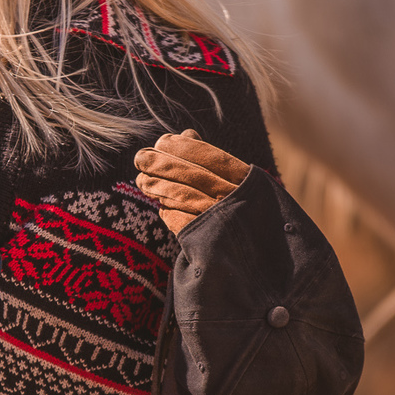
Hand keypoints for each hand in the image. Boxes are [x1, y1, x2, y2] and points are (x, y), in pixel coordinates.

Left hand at [133, 128, 249, 234]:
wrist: (254, 261)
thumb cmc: (240, 212)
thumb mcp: (237, 184)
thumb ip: (211, 160)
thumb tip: (187, 133)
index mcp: (247, 182)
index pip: (212, 158)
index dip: (184, 148)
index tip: (162, 142)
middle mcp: (237, 201)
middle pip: (194, 176)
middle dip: (162, 164)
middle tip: (140, 158)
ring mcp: (223, 224)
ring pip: (184, 197)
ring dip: (158, 186)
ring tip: (142, 180)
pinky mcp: (208, 243)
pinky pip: (181, 222)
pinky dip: (168, 213)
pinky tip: (162, 208)